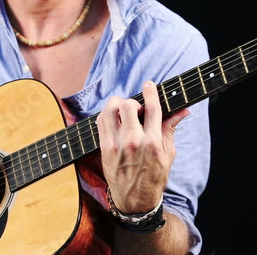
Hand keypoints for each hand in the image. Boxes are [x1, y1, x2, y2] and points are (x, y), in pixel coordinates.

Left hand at [96, 80, 189, 213]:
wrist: (134, 199)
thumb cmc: (154, 176)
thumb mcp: (168, 154)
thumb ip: (170, 129)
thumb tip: (183, 111)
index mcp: (153, 143)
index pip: (152, 109)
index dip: (150, 92)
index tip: (149, 84)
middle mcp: (133, 142)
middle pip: (127, 105)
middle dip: (133, 102)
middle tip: (136, 108)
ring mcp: (116, 144)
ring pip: (110, 110)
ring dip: (117, 105)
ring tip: (123, 111)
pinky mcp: (104, 147)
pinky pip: (100, 121)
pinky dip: (106, 114)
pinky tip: (113, 118)